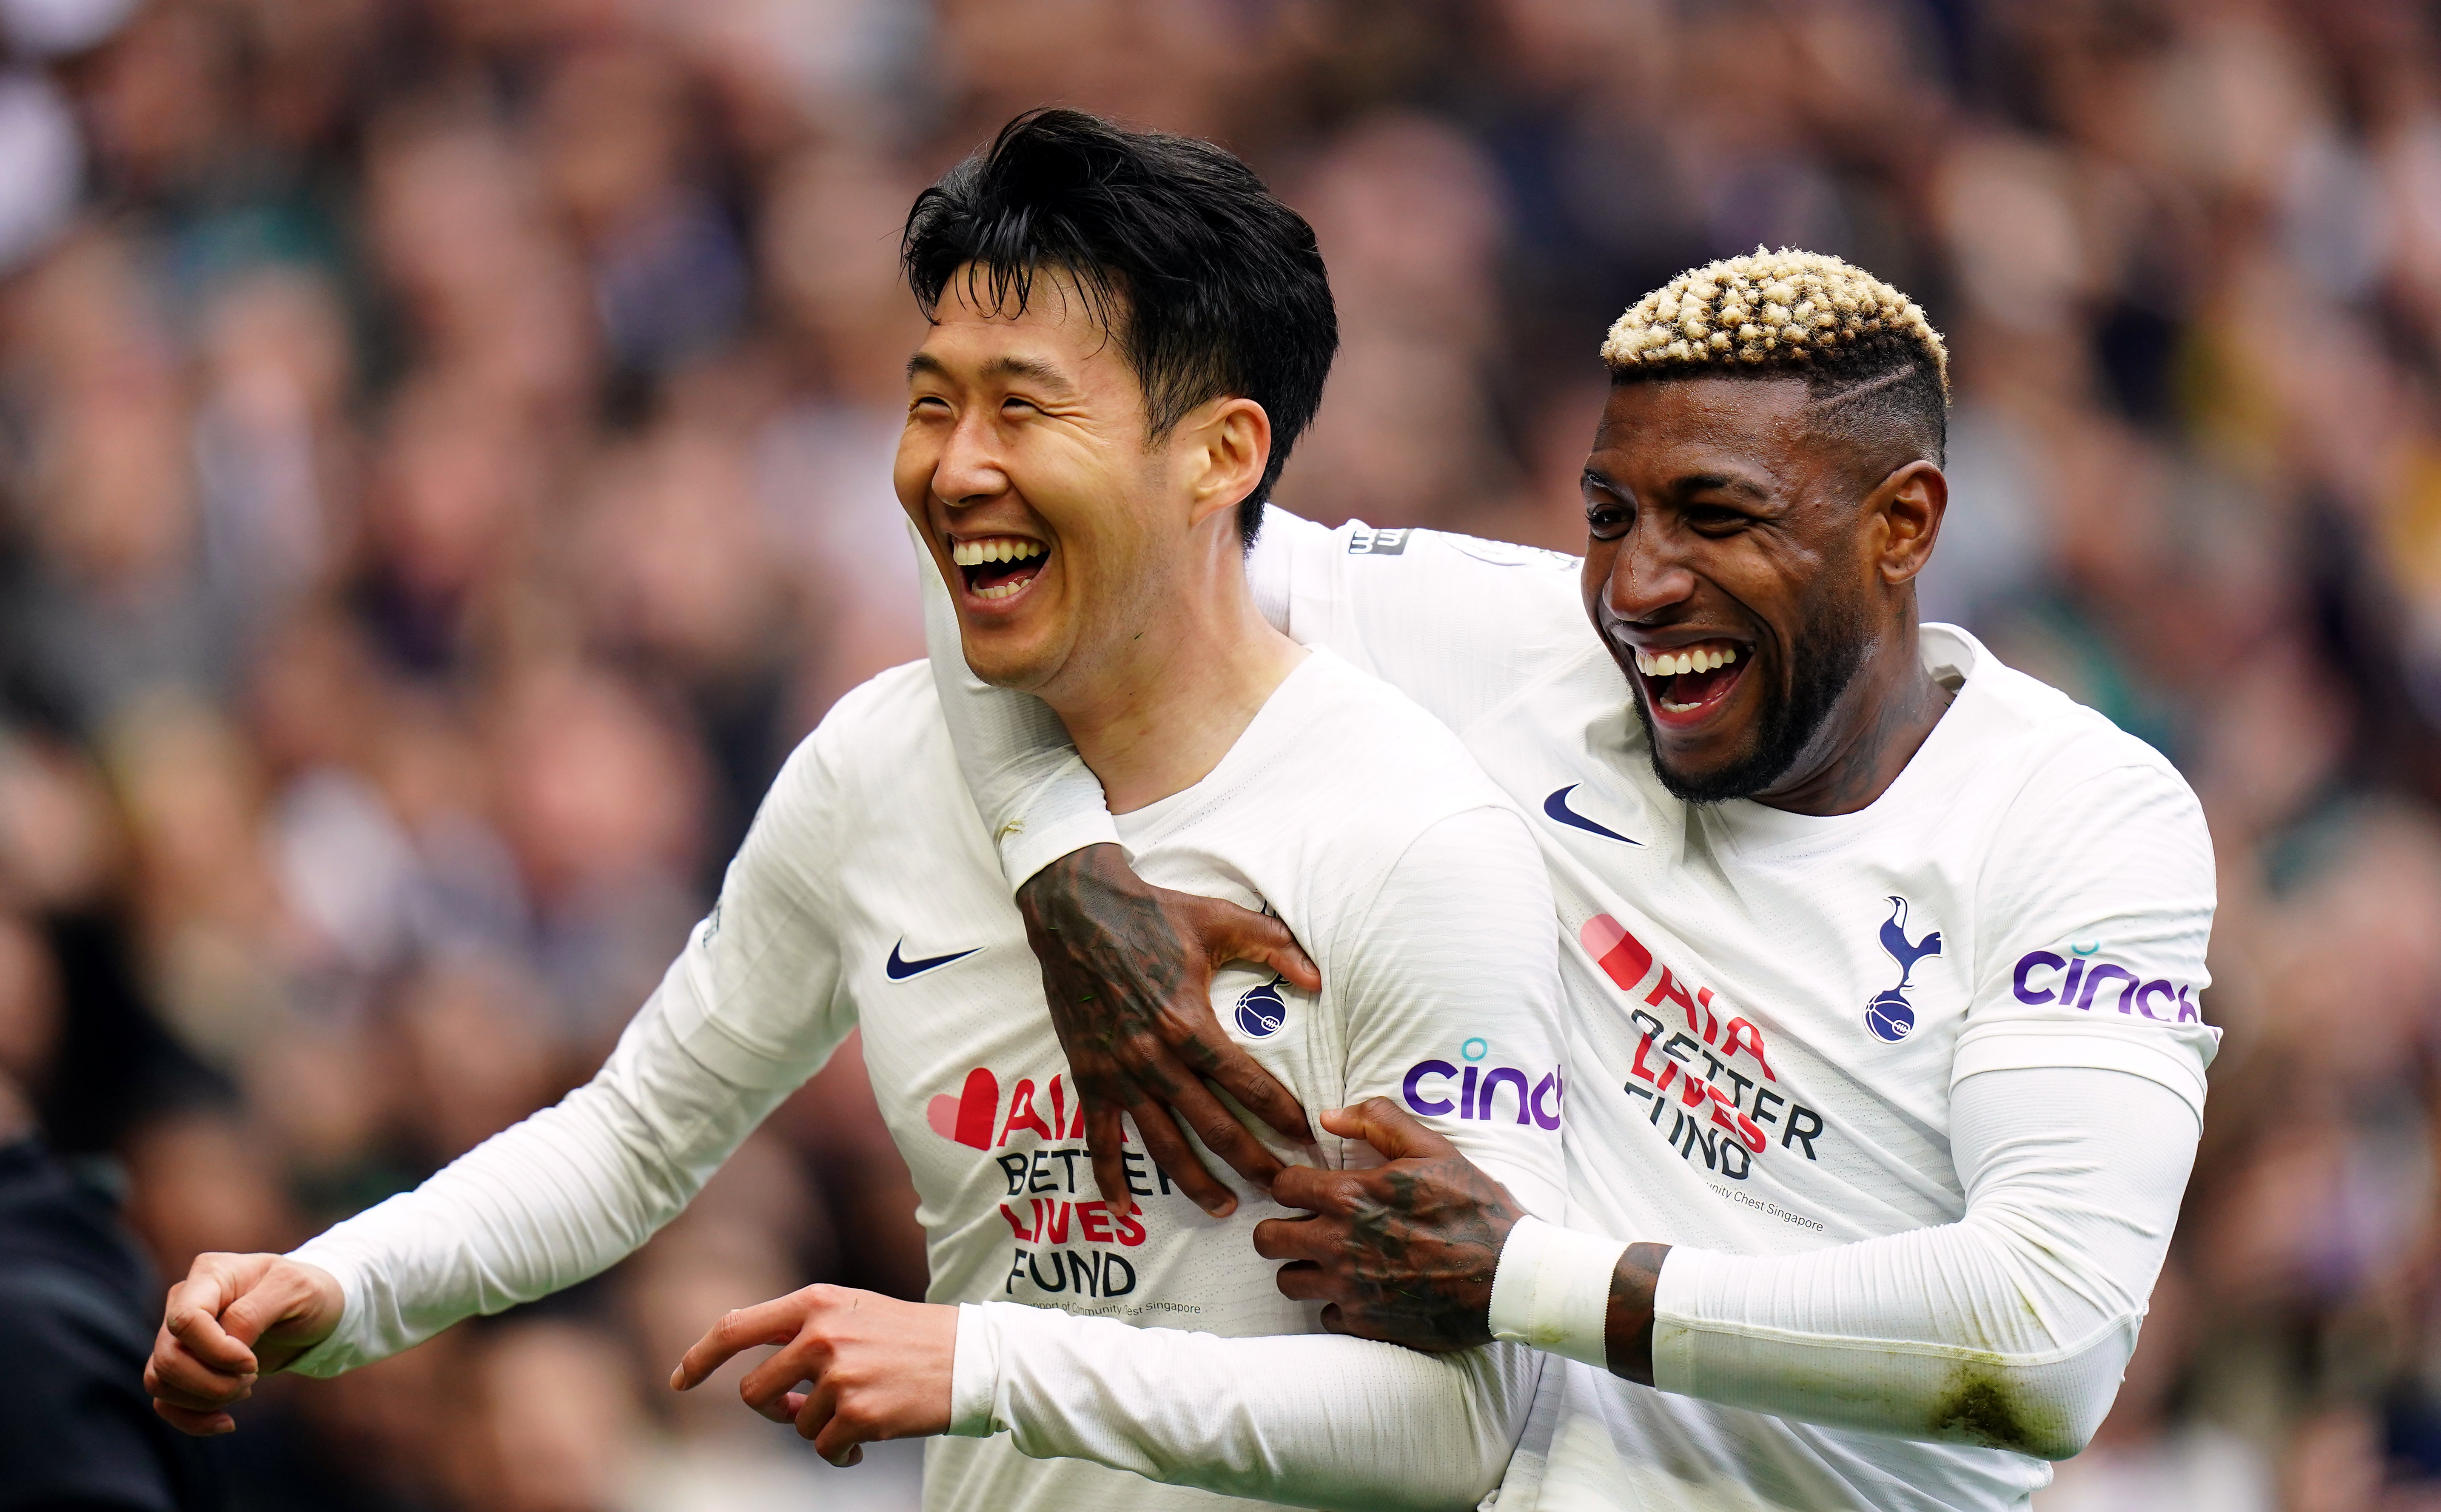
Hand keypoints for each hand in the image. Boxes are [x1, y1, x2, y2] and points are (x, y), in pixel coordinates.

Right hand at [145, 1253, 343, 1434]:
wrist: (313, 1307)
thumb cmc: (306, 1291)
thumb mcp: (294, 1290)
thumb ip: (252, 1313)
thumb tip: (222, 1344)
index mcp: (210, 1274)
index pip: (185, 1320)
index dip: (216, 1351)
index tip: (252, 1362)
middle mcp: (184, 1301)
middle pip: (168, 1357)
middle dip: (212, 1382)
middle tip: (252, 1377)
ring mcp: (178, 1333)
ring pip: (160, 1381)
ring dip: (205, 1399)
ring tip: (246, 1388)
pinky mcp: (183, 1363)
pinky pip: (165, 1401)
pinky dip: (193, 1419)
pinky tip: (226, 1422)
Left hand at [671, 1284, 956, 1465]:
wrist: (971, 1358)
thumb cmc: (907, 1336)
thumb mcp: (851, 1311)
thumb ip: (799, 1325)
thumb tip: (748, 1354)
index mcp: (815, 1303)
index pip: (734, 1328)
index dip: (699, 1358)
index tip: (680, 1381)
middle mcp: (821, 1335)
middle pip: (753, 1392)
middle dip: (771, 1409)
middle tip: (798, 1408)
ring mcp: (840, 1375)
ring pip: (793, 1424)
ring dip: (817, 1427)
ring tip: (855, 1413)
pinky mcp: (859, 1414)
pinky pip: (822, 1449)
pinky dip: (840, 1452)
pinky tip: (865, 1439)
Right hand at [1017, 843, 1321, 1218]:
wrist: (1077, 910)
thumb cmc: (1152, 913)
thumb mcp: (1220, 919)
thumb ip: (1274, 947)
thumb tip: (1318, 981)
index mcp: (1188, 1022)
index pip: (1245, 1082)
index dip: (1280, 1113)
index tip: (1306, 1136)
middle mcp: (1153, 1057)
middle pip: (1212, 1125)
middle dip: (1251, 1161)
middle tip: (1282, 1187)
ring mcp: (1118, 1072)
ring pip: (1163, 1143)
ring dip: (1196, 1181)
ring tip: (1225, 1208)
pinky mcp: (1089, 1077)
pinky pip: (1099, 1137)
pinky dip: (1110, 1175)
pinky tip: (1123, 1207)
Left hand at [1254, 1098, 1523, 1351]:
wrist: (1509, 1275)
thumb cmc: (1473, 1207)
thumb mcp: (1432, 1149)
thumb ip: (1377, 1122)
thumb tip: (1328, 1116)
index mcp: (1350, 1197)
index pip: (1282, 1187)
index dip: (1293, 1186)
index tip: (1309, 1191)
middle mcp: (1339, 1244)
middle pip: (1267, 1240)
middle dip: (1281, 1230)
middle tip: (1307, 1228)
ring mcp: (1349, 1288)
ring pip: (1288, 1282)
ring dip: (1303, 1270)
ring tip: (1329, 1262)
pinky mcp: (1365, 1324)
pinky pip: (1324, 1316)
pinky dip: (1338, 1305)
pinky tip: (1362, 1292)